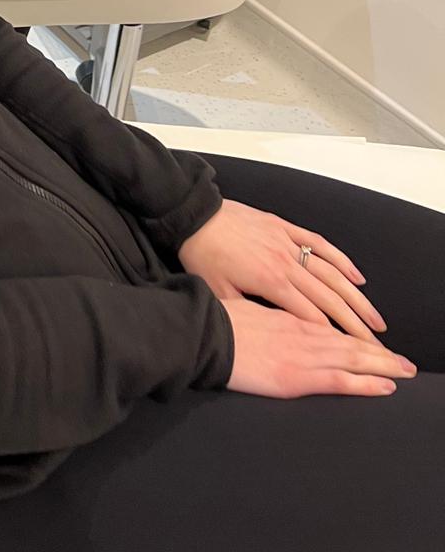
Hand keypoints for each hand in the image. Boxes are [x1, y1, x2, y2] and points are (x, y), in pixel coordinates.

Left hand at [179, 198, 385, 341]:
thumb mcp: (221, 293)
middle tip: (377, 344)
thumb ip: (250, 313)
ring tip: (376, 318)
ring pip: (332, 273)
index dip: (333, 338)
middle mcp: (286, 263)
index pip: (311, 317)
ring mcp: (288, 243)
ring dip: (356, 297)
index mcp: (271, 283)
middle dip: (355, 324)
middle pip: (330, 298)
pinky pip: (320, 244)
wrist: (195, 214)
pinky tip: (357, 276)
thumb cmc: (203, 256)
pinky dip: (341, 260)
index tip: (353, 356)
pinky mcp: (285, 227)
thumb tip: (273, 333)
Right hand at [223, 298, 415, 398]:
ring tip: (404, 370)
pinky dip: (366, 383)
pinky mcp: (300, 376)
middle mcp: (303, 330)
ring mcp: (304, 353)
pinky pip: (342, 380)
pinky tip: (385, 386)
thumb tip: (267, 319)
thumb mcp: (240, 306)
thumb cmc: (214, 318)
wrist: (202, 333)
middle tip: (404, 361)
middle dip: (378, 350)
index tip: (371, 341)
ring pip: (353, 358)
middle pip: (348, 340)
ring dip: (382, 364)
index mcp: (288, 314)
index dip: (353, 332)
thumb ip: (260, 313)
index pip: (329, 324)